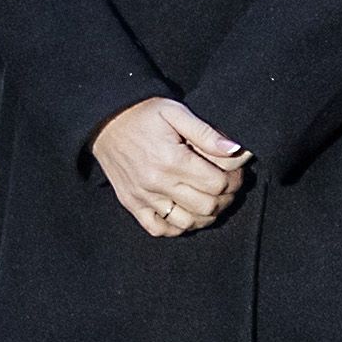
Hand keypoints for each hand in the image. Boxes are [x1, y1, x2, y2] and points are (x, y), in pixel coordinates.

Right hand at [91, 97, 250, 238]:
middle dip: (225, 198)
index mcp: (171, 159)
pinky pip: (159, 229)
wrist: (105, 121)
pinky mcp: (132, 204)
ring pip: (187, 223)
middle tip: (228, 187)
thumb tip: (236, 149)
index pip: (217, 184)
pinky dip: (177, 227)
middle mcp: (157, 183)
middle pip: (206, 206)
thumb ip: (206, 132)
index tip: (236, 172)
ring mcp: (143, 197)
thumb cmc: (143, 114)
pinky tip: (186, 213)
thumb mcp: (176, 112)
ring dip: (206, 216)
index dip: (234, 180)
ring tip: (211, 200)